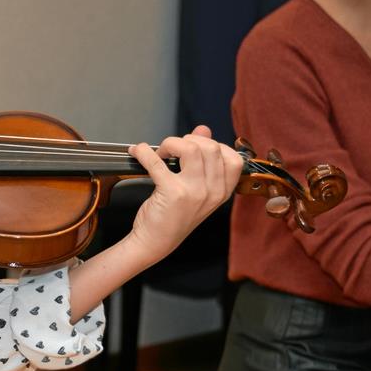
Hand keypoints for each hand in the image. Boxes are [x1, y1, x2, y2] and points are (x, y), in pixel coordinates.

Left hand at [124, 125, 242, 266]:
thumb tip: (203, 128)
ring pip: (190, 148)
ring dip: (170, 143)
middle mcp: (213, 192)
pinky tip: (138, 152)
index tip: (195, 147)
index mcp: (222, 192)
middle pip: (210, 147)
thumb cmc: (175, 215)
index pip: (232, 158)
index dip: (213, 145)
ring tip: (160, 152)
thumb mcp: (196, 188)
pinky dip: (144, 152)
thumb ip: (202, 159)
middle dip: (188, 140)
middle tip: (172, 149)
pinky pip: (158, 161)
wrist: (156, 242)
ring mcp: (195, 193)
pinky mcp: (172, 193)